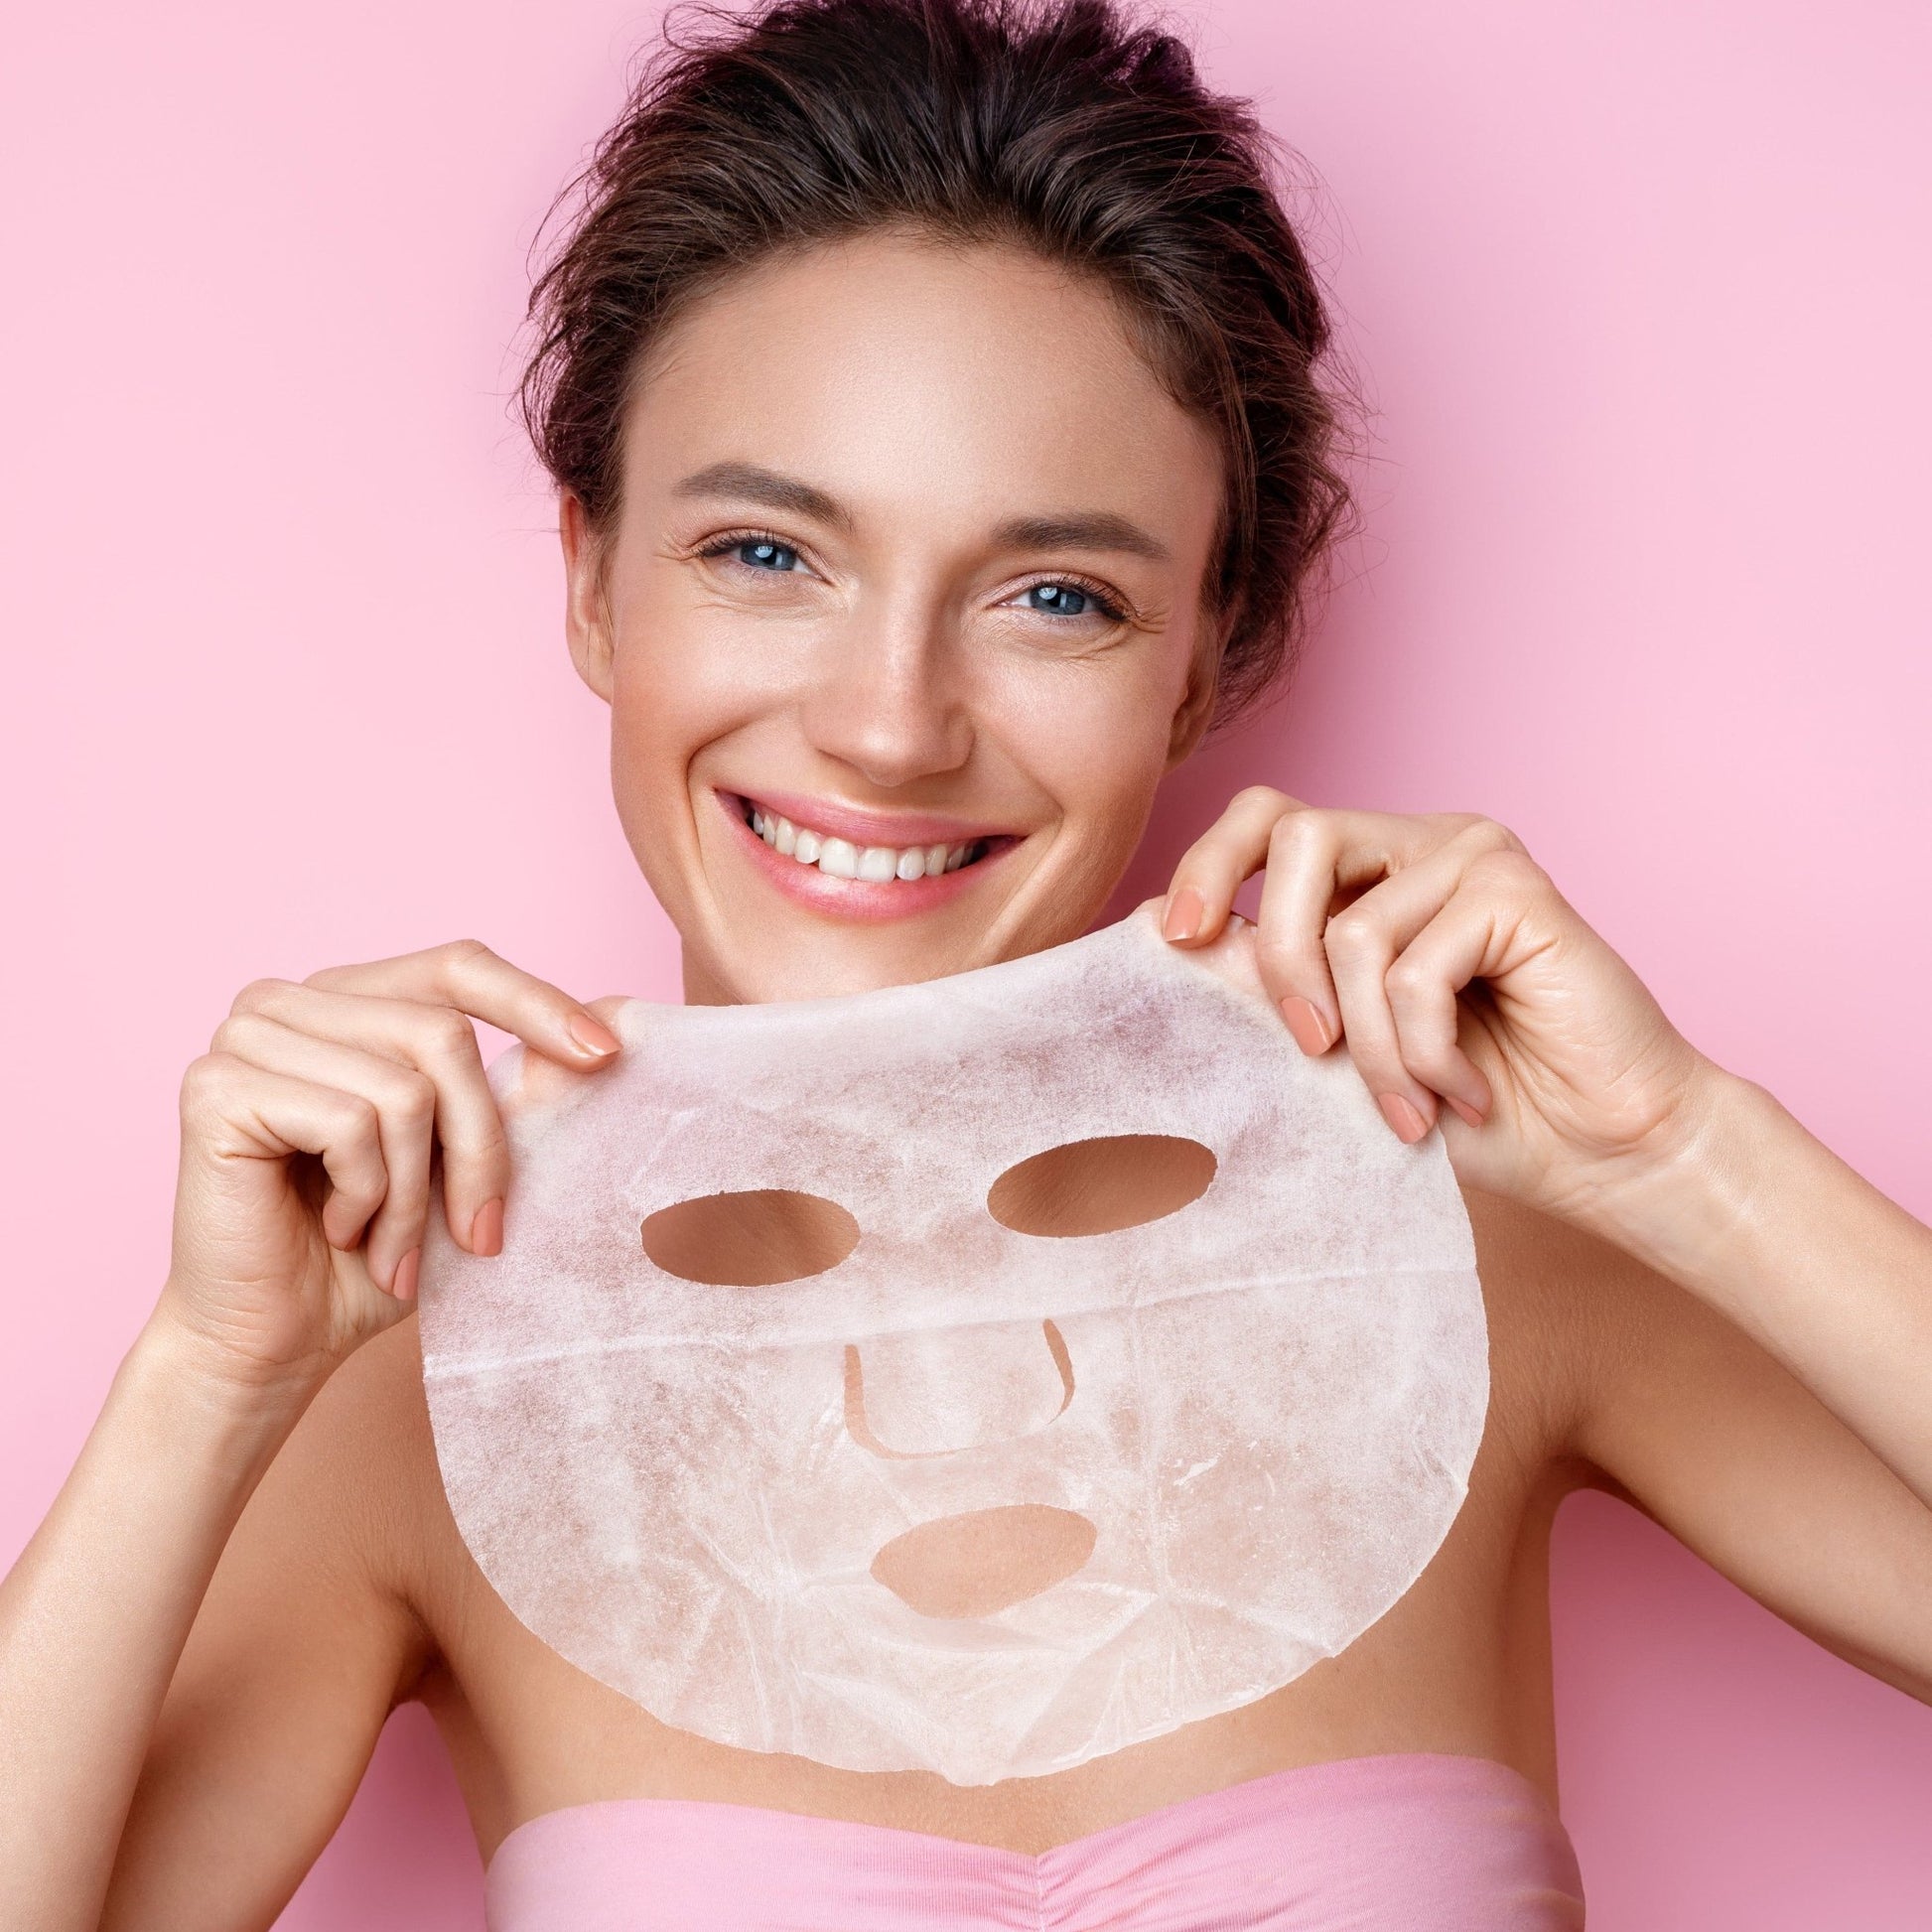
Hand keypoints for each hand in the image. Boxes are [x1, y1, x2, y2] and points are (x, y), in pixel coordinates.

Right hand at [156, 940, 620, 1403]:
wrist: (279, 1341)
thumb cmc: (374, 1252)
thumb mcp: (466, 1163)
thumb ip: (519, 1094)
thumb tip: (612, 1026)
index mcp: (351, 999)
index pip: (458, 967)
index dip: (537, 1003)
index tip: (608, 1056)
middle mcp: (292, 1000)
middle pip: (444, 1033)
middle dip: (481, 1147)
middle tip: (479, 1234)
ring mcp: (246, 1036)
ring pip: (404, 1087)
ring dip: (416, 1192)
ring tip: (392, 1246)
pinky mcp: (215, 1087)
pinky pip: (350, 1124)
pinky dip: (367, 1196)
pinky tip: (338, 1229)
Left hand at [1162, 791, 1720, 1228]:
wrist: (1601, 1155)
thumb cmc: (1468, 1108)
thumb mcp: (1340, 1049)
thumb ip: (1270, 986)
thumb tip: (1160, 930)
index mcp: (1373, 869)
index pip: (1265, 819)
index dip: (1207, 865)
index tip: (1176, 940)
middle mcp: (1422, 844)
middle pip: (1297, 836)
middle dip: (1282, 958)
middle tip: (1309, 1049)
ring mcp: (1475, 858)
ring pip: (1353, 932)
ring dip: (1369, 1048)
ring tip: (1409, 1107)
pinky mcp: (1520, 891)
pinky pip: (1416, 971)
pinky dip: (1424, 1054)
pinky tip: (1462, 1094)